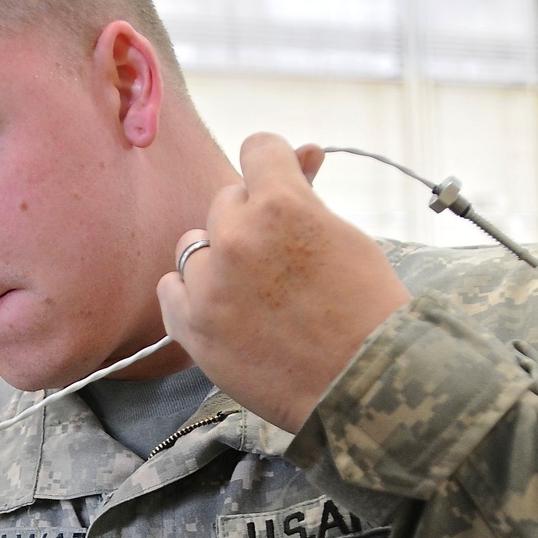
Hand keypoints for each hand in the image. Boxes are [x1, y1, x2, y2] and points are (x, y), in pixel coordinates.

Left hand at [158, 133, 410, 432]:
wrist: (363, 387)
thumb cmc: (367, 313)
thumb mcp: (346, 237)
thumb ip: (309, 195)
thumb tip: (307, 150)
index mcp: (282, 204)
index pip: (258, 149)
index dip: (273, 169)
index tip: (278, 189)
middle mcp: (238, 236)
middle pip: (226, 202)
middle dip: (250, 223)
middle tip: (281, 263)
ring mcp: (210, 282)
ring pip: (194, 245)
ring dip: (217, 260)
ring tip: (254, 294)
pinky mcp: (191, 325)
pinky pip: (170, 288)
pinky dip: (191, 295)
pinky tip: (222, 310)